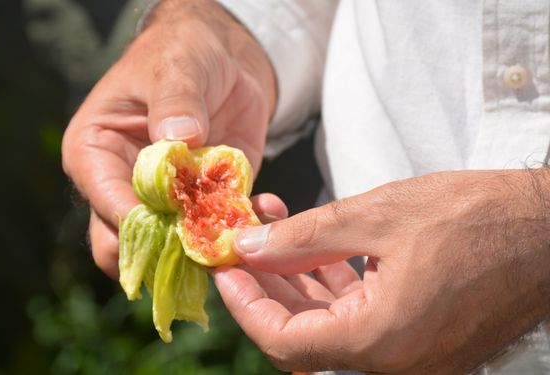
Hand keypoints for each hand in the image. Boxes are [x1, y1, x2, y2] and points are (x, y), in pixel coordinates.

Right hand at [61, 0, 277, 277]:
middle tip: (199, 243)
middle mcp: (122, 185)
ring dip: (201, 250)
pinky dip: (237, 231)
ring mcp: (164, 201)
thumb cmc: (182, 53)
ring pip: (169, 251)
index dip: (135, 217)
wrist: (224, 59)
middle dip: (160, 252)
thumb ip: (175, 100)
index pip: (103, 198)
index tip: (174, 218)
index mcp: (94, 153)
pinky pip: (214, 234)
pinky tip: (262, 210)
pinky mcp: (203, 204)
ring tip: (234, 233)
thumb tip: (177, 138)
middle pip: (124, 243)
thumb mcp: (175, 67)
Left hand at [214, 170, 549, 373]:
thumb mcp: (375, 215)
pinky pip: (361, 315)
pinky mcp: (421, 333)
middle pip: (302, 334)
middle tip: (243, 241)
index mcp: (380, 340)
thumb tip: (247, 246)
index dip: (244, 305)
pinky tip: (314, 241)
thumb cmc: (477, 217)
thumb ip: (301, 238)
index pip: (283, 342)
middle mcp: (394, 360)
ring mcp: (410, 351)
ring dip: (296, 277)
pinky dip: (332, 281)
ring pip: (329, 323)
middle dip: (265, 285)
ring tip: (273, 226)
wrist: (549, 228)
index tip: (225, 268)